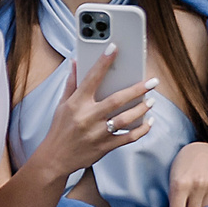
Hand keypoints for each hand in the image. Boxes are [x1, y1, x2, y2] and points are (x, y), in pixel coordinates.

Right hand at [27, 51, 156, 180]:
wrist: (56, 158)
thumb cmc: (59, 129)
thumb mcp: (62, 104)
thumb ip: (72, 83)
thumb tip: (76, 62)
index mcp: (76, 104)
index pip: (91, 78)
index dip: (103, 62)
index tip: (114, 48)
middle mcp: (88, 117)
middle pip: (117, 100)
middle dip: (137, 89)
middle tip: (152, 82)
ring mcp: (98, 133)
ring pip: (126, 119)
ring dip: (142, 108)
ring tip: (151, 100)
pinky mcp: (106, 146)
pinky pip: (129, 138)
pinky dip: (142, 130)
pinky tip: (149, 122)